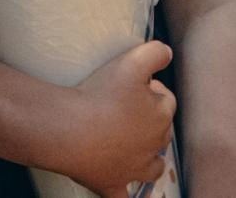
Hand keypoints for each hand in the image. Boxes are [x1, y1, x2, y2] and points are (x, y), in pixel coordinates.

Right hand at [57, 41, 177, 197]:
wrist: (68, 129)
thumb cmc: (100, 94)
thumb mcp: (132, 61)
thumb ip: (156, 52)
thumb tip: (167, 54)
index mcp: (160, 115)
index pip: (167, 99)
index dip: (152, 89)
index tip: (135, 85)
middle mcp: (153, 145)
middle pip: (161, 131)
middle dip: (150, 119)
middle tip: (125, 107)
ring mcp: (133, 169)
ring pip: (153, 166)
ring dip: (150, 158)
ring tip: (135, 146)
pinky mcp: (111, 184)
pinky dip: (126, 194)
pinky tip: (125, 190)